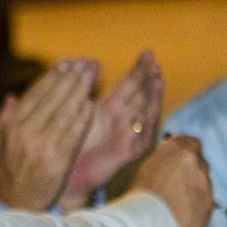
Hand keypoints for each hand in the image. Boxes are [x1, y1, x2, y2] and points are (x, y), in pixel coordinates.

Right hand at [0, 60, 98, 209]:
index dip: (53, 76)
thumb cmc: (4, 174)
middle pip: (53, 97)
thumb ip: (5, 119)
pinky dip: (81, 118)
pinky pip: (72, 134)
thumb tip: (11, 97)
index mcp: (13, 124)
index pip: (36, 93)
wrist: (10, 204)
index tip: (67, 63)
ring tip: (92, 75)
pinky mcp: (56, 160)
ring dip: (80, 91)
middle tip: (87, 63)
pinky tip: (90, 105)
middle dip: (71, 77)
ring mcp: (41, 145)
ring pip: (64, 111)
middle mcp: (25, 131)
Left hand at [58, 51, 163, 210]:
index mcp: (112, 108)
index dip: (139, 69)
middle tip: (155, 62)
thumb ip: (82, 91)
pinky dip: (146, 128)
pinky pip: (140, 140)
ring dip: (153, 98)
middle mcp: (123, 120)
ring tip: (158, 80)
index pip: (130, 84)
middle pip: (142, 95)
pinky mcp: (125, 154)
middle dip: (149, 78)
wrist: (68, 174)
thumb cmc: (73, 142)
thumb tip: (83, 63)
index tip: (148, 52)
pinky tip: (150, 115)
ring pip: (145, 114)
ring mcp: (126, 136)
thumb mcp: (77, 112)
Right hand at [130, 134, 213, 226]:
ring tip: (174, 202)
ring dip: (193, 189)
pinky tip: (180, 213)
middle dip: (191, 171)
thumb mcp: (148, 166)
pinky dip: (195, 206)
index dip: (186, 152)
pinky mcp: (209, 204)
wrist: (147, 220)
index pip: (192, 143)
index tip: (179, 160)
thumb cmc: (141, 193)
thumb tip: (171, 159)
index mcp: (179, 149)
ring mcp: (205, 183)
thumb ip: (165, 158)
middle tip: (175, 184)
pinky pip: (204, 202)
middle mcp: (196, 162)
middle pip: (199, 163)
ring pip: (203, 183)